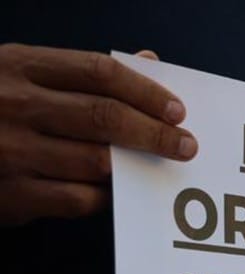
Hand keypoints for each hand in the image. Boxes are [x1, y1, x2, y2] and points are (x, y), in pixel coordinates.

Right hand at [0, 44, 196, 226]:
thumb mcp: (22, 74)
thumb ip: (83, 71)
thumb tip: (150, 62)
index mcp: (19, 65)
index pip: (99, 72)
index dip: (146, 91)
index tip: (178, 110)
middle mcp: (14, 104)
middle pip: (105, 116)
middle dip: (156, 134)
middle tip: (186, 145)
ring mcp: (11, 150)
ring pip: (98, 160)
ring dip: (136, 166)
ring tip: (159, 167)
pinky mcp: (13, 194)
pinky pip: (80, 198)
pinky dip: (107, 196)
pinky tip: (117, 191)